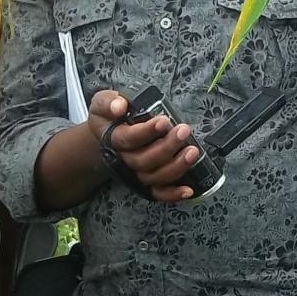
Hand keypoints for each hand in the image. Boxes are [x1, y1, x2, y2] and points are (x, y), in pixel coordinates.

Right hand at [84, 90, 202, 201]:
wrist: (108, 132)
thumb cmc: (110, 115)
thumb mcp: (104, 102)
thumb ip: (109, 102)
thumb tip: (119, 106)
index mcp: (113, 138)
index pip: (128, 139)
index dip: (146, 132)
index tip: (163, 121)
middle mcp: (124, 158)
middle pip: (143, 161)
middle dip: (166, 147)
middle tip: (183, 131)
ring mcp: (136, 171)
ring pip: (153, 177)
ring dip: (175, 167)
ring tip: (192, 152)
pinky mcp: (147, 180)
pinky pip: (158, 192)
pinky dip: (172, 194)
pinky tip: (188, 190)